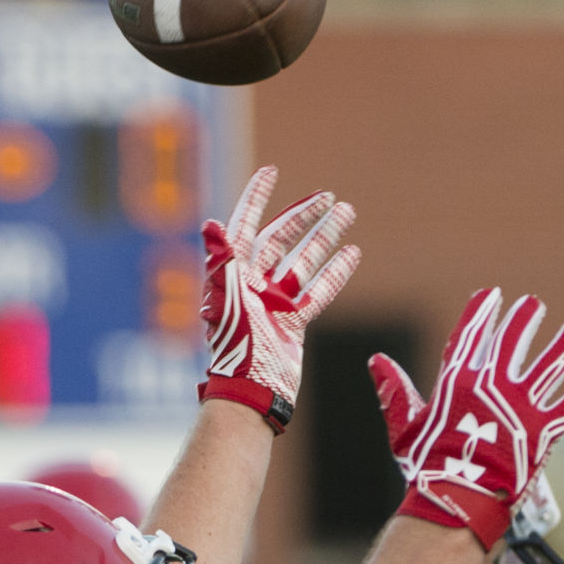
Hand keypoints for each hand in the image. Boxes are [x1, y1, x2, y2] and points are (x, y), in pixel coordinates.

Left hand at [200, 164, 359, 431]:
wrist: (253, 391)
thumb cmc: (235, 348)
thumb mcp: (226, 301)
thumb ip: (222, 263)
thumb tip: (211, 224)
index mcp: (233, 275)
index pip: (246, 227)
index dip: (256, 199)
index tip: (271, 173)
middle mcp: (253, 285)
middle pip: (280, 240)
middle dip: (302, 217)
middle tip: (327, 196)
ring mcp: (274, 303)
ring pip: (303, 261)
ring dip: (324, 237)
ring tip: (346, 214)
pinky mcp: (293, 322)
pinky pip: (318, 291)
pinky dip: (335, 273)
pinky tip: (352, 253)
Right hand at [369, 289, 563, 548]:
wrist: (455, 497)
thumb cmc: (425, 467)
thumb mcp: (405, 425)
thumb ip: (395, 391)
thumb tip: (376, 360)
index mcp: (457, 382)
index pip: (469, 338)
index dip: (481, 315)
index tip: (490, 295)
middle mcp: (493, 386)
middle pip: (512, 343)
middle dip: (523, 320)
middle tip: (533, 304)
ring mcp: (521, 406)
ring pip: (552, 363)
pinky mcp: (544, 429)